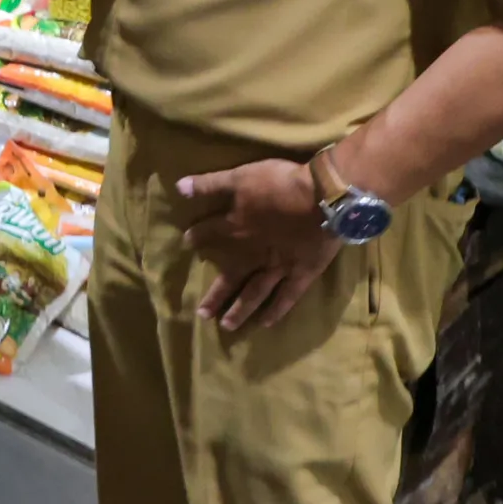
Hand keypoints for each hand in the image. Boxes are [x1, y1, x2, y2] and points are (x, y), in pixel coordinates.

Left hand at [178, 158, 340, 330]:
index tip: (188, 244)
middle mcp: (252, 253)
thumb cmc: (281, 184)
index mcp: (236, 228)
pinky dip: (276, 310)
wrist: (323, 198)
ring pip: (255, 293)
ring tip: (226, 327)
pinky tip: (267, 323)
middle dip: (215, 295)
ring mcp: (278, 267)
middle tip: (202, 314)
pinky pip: (287, 296)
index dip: (198, 237)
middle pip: (230, 276)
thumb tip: (179, 188)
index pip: (211, 233)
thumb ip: (210, 184)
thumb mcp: (240, 176)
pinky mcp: (302, 273)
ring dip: (240, 310)